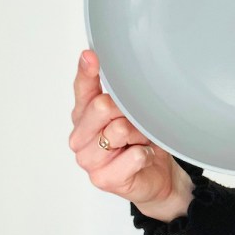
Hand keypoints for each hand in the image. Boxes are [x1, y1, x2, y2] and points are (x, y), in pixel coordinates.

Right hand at [69, 50, 192, 220]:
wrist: (155, 176)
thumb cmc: (142, 142)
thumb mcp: (132, 112)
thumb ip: (121, 93)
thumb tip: (116, 67)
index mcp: (83, 115)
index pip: (82, 89)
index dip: (87, 72)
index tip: (91, 56)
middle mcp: (80, 137)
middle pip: (102, 107)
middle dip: (130, 113)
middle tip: (139, 124)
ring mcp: (88, 160)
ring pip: (119, 130)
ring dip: (140, 135)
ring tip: (140, 143)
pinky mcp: (102, 179)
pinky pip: (133, 156)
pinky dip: (145, 155)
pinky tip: (142, 158)